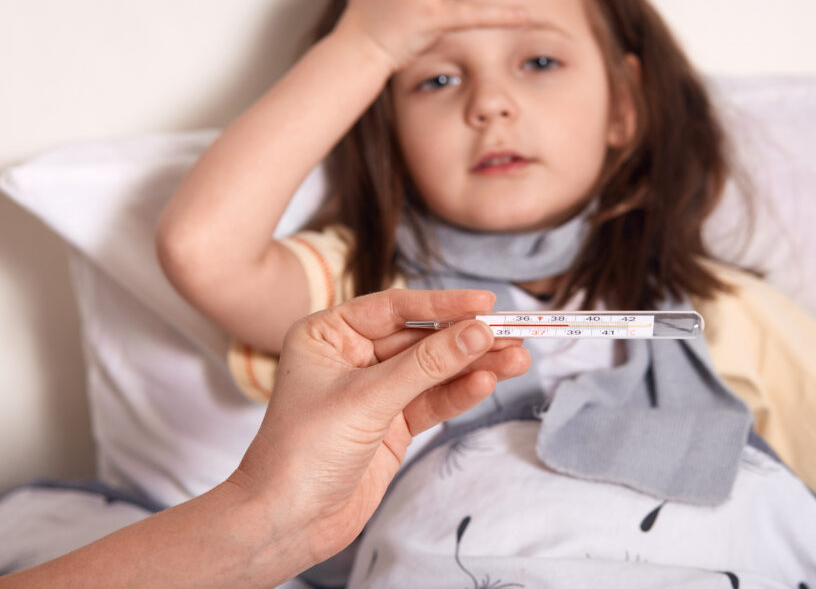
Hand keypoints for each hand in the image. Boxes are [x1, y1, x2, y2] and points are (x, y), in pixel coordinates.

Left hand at [229, 288, 528, 563]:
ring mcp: (374, 391)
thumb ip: (426, 365)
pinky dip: (460, 393)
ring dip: (474, 366)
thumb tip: (476, 332)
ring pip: (434, 370)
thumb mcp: (367, 399)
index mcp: (328, 334)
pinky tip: (488, 382)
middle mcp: (351, 356)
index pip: (395, 308)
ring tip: (518, 359)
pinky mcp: (391, 423)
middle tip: (514, 334)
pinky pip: (432, 400)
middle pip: (421, 338)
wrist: (285, 522)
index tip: (485, 304)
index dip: (443, 305)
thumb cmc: (302, 452)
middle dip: (467, 339)